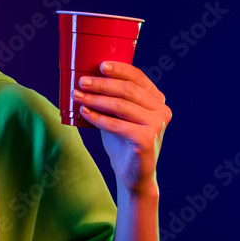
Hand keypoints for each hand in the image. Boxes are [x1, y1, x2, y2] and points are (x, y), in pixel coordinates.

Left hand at [73, 61, 171, 194]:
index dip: (119, 69)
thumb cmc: (123, 142)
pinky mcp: (146, 139)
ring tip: (78, 96)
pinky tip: (85, 112)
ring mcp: (156, 125)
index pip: (138, 77)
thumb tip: (87, 79)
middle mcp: (161, 110)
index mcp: (157, 100)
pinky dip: (98, 118)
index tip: (100, 65)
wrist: (133, 175)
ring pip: (121, 106)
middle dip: (102, 84)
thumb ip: (111, 98)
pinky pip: (117, 125)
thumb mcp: (118, 115)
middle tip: (82, 82)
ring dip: (96, 99)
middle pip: (128, 90)